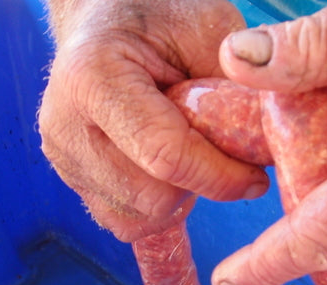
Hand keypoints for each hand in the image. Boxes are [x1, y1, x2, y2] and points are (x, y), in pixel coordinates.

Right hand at [38, 0, 269, 241]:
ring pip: (141, 218)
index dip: (219, 176)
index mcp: (93, 77)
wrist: (105, 22)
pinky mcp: (71, 182)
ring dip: (179, 200)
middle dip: (199, 186)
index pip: (165, 154)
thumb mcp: (206, 29)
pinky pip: (125, 223)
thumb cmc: (159, 19)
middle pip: (153, 198)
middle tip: (223, 161)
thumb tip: (264, 145)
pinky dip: (157, 210)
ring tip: (190, 159)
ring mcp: (63, 159)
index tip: (255, 177)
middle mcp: (66, 124)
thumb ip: (233, 85)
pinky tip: (167, 175)